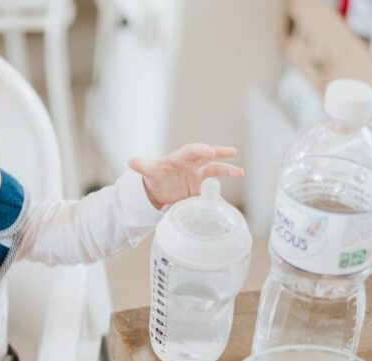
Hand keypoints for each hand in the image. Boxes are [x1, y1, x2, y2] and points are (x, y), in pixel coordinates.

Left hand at [129, 143, 243, 208]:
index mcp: (181, 158)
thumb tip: (130, 162)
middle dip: (220, 153)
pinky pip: (211, 190)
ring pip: (215, 171)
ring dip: (227, 171)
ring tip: (241, 172)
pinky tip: (225, 199)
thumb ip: (141, 166)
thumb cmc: (154, 175)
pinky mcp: (199, 189)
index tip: (210, 151)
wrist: (156, 189)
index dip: (201, 149)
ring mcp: (198, 177)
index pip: (193, 150)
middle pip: (208, 157)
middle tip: (232, 152)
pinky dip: (218, 194)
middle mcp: (192, 165)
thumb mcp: (147, 171)